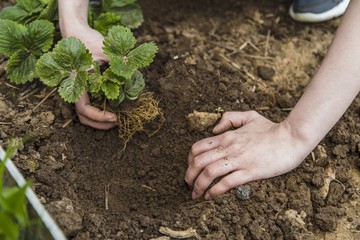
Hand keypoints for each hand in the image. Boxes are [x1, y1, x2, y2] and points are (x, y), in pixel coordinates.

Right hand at [60, 20, 116, 128]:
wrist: (76, 32)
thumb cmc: (88, 40)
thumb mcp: (104, 49)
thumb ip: (116, 62)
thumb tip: (133, 74)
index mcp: (77, 84)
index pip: (84, 109)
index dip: (99, 116)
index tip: (115, 116)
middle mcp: (76, 90)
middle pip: (84, 117)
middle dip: (101, 124)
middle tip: (119, 121)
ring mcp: (79, 90)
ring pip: (86, 114)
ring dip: (101, 120)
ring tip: (118, 118)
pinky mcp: (85, 88)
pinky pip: (90, 105)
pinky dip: (101, 111)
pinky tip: (114, 108)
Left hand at [185, 111, 308, 199]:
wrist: (292, 138)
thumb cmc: (271, 128)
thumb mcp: (249, 116)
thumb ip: (229, 118)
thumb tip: (214, 130)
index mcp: (226, 136)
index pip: (197, 148)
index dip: (189, 160)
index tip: (190, 168)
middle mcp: (228, 148)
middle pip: (198, 162)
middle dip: (189, 175)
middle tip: (188, 184)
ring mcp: (238, 160)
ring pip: (209, 173)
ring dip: (198, 186)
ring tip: (195, 194)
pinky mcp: (250, 171)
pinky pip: (226, 183)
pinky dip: (215, 191)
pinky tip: (210, 196)